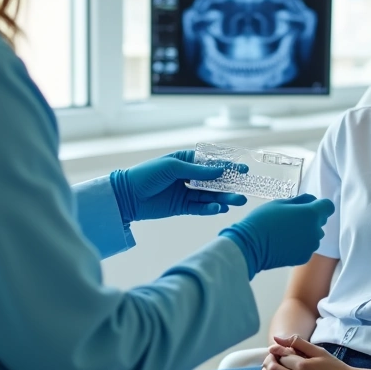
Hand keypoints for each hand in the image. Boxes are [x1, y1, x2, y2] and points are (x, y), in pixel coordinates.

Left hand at [110, 150, 246, 223]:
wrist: (126, 195)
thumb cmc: (147, 175)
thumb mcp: (172, 168)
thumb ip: (197, 171)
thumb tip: (220, 171)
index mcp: (186, 161)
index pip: (211, 163)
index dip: (228, 167)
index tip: (243, 170)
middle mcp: (188, 176)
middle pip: (214, 181)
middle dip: (229, 186)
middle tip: (243, 191)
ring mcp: (185, 192)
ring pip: (209, 196)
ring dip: (224, 198)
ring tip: (237, 201)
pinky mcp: (181, 207)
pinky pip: (200, 208)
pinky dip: (210, 209)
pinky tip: (219, 209)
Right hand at [219, 194, 334, 278]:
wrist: (251, 246)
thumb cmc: (263, 220)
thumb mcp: (280, 203)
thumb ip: (300, 200)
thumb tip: (311, 200)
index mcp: (311, 214)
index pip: (328, 206)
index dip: (320, 204)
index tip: (309, 206)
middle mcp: (315, 231)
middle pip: (321, 221)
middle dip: (311, 218)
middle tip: (291, 219)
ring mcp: (311, 246)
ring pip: (314, 235)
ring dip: (306, 232)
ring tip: (286, 232)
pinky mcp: (304, 258)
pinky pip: (307, 247)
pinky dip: (300, 245)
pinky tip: (284, 243)